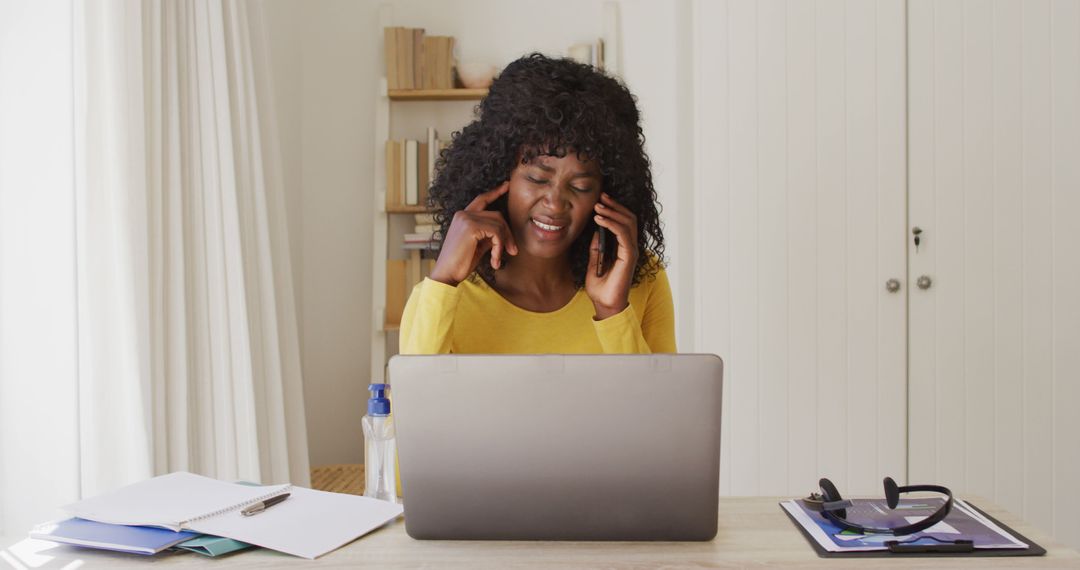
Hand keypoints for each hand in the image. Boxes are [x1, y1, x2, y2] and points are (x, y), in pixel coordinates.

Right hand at [429, 182, 518, 286]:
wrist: (446, 274)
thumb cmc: (460, 262)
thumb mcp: (478, 245)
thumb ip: (488, 234)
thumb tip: (504, 232)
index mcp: (462, 216)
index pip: (482, 199)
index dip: (495, 192)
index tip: (506, 185)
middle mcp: (463, 214)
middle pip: (497, 215)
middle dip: (508, 233)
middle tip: (513, 251)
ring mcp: (466, 218)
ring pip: (499, 224)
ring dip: (504, 244)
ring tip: (498, 260)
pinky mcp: (471, 227)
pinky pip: (496, 233)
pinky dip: (499, 248)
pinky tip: (494, 261)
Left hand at [585, 192, 637, 318]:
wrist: (604, 304)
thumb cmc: (600, 287)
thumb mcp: (594, 262)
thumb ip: (597, 247)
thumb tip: (596, 230)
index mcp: (623, 248)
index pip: (624, 222)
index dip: (614, 209)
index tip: (601, 200)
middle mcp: (630, 248)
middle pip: (628, 218)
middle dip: (615, 205)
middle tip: (601, 197)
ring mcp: (631, 251)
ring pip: (627, 223)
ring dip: (612, 212)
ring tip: (598, 206)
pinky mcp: (629, 256)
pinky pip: (623, 234)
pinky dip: (611, 224)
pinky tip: (600, 220)